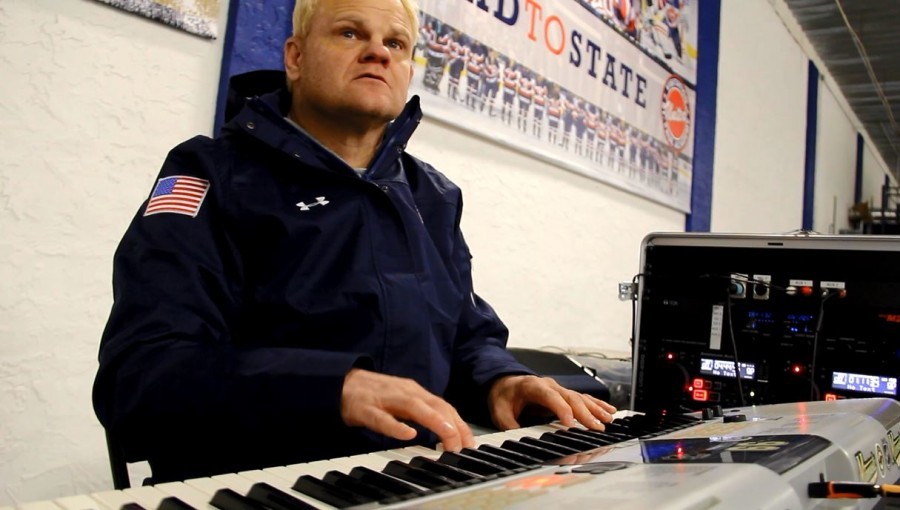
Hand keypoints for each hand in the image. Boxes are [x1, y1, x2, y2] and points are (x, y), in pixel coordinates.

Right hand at [341, 368, 474, 451]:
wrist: (341, 382)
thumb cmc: (375, 394)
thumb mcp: (403, 400)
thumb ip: (423, 413)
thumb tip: (447, 429)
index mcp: (415, 391)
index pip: (444, 406)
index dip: (460, 423)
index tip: (470, 442)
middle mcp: (405, 392)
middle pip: (435, 405)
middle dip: (453, 425)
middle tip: (464, 446)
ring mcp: (385, 399)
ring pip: (414, 408)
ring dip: (435, 422)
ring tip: (449, 436)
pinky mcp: (366, 408)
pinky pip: (382, 419)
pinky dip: (396, 426)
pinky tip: (408, 434)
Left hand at [488, 374, 616, 429]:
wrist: (504, 382)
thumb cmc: (504, 396)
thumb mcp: (499, 412)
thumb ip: (510, 425)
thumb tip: (519, 440)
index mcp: (533, 386)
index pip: (550, 397)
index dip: (561, 409)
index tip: (570, 423)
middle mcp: (550, 385)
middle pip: (570, 397)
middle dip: (584, 413)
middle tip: (596, 427)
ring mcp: (558, 388)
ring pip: (580, 397)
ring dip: (595, 409)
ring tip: (607, 420)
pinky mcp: (563, 394)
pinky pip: (583, 398)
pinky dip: (596, 404)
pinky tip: (609, 410)